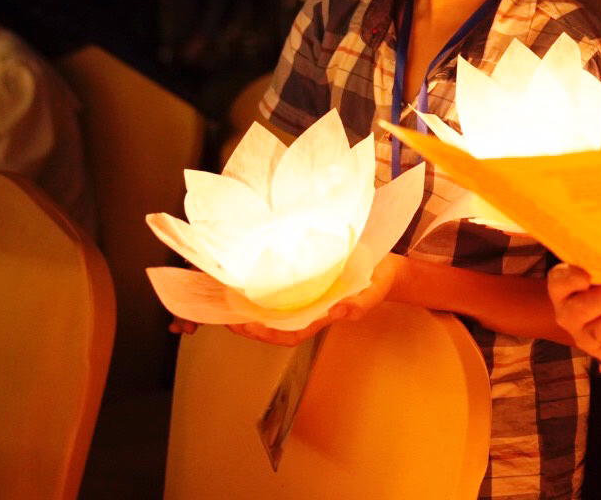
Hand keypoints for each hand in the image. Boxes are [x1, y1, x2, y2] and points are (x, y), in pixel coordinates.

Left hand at [171, 253, 402, 346]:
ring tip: (218, 297)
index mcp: (317, 317)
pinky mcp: (298, 280)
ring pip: (265, 307)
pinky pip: (271, 288)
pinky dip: (252, 285)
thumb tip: (339, 311)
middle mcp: (303, 309)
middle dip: (240, 322)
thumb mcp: (371, 293)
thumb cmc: (377, 282)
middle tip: (216, 313)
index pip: (285, 333)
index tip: (243, 326)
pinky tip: (237, 277)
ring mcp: (299, 296)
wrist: (385, 266)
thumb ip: (358, 304)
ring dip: (241, 305)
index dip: (262, 333)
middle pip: (267, 322)